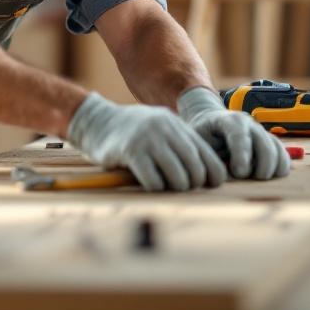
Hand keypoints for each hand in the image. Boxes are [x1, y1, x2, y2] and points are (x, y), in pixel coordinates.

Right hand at [66, 92, 226, 191]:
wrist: (96, 122)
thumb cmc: (133, 133)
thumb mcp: (160, 129)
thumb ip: (180, 144)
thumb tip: (209, 175)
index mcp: (176, 124)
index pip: (208, 156)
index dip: (213, 176)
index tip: (209, 186)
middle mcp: (165, 129)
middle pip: (195, 168)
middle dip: (192, 184)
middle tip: (181, 186)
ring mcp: (148, 139)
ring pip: (178, 177)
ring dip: (175, 187)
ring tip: (165, 185)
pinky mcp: (131, 151)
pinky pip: (154, 180)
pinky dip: (155, 187)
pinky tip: (149, 182)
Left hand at [176, 87, 289, 179]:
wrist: (210, 121)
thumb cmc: (202, 135)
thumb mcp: (198, 140)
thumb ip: (208, 156)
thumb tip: (224, 177)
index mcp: (230, 120)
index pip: (240, 135)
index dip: (242, 155)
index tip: (239, 173)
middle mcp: (250, 124)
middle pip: (265, 146)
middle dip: (260, 167)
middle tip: (246, 178)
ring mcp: (262, 132)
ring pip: (278, 151)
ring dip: (271, 170)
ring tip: (256, 178)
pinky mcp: (270, 142)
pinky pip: (283, 156)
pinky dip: (280, 168)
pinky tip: (269, 177)